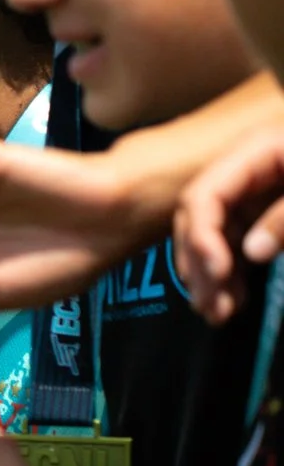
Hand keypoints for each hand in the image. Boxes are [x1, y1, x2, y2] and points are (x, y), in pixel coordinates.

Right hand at [174, 125, 283, 325]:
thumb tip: (251, 253)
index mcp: (255, 153)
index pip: (204, 194)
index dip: (202, 234)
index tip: (218, 272)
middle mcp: (245, 173)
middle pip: (200, 218)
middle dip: (200, 262)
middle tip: (211, 306)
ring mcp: (254, 193)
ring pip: (213, 235)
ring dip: (210, 273)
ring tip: (218, 311)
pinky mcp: (265, 212)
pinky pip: (236, 242)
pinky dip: (231, 270)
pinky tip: (234, 297)